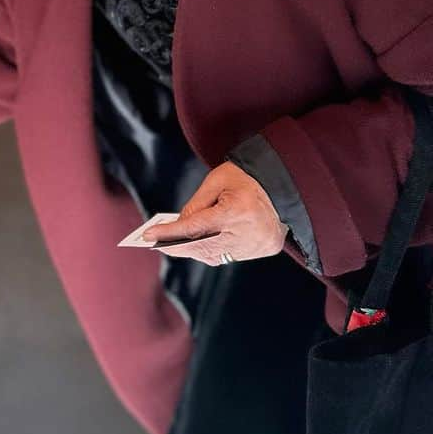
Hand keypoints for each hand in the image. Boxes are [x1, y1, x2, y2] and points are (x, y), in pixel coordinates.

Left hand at [141, 162, 286, 265]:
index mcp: (238, 212)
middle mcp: (248, 233)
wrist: (284, 184)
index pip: (195, 227)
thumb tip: (178, 227)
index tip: (148, 236)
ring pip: (215, 256)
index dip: (170, 233)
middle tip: (155, 242)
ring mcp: (258, 245)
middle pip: (203, 247)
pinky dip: (212, 250)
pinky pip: (229, 256)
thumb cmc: (247, 177)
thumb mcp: (217, 181)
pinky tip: (199, 243)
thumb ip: (196, 206)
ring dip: (194, 250)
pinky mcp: (264, 250)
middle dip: (177, 245)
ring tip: (173, 242)